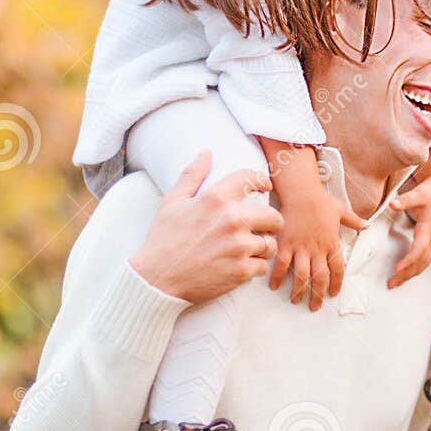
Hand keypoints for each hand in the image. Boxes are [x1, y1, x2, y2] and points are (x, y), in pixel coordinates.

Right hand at [130, 151, 282, 302]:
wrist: (157, 278)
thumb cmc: (163, 239)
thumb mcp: (173, 201)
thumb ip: (192, 175)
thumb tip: (207, 152)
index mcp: (216, 199)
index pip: (250, 179)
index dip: (262, 181)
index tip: (266, 186)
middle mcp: (232, 220)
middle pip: (273, 216)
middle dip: (272, 221)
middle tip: (264, 227)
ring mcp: (239, 247)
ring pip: (270, 244)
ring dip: (263, 247)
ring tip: (249, 249)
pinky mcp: (242, 271)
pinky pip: (262, 266)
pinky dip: (254, 267)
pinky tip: (240, 266)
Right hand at [259, 139, 366, 310]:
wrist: (301, 191)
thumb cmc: (321, 200)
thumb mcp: (341, 210)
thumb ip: (354, 221)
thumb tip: (367, 225)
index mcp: (332, 243)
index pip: (337, 269)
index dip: (336, 283)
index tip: (333, 294)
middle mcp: (317, 249)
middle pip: (319, 278)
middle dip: (317, 295)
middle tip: (314, 307)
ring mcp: (300, 247)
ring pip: (301, 276)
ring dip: (299, 291)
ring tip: (296, 301)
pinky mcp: (285, 243)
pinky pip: (281, 265)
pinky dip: (278, 277)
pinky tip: (274, 287)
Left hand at [387, 148, 430, 287]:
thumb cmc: (430, 190)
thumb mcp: (418, 193)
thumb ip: (404, 200)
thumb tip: (392, 204)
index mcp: (428, 228)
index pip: (418, 249)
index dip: (408, 260)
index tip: (396, 270)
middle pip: (421, 261)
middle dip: (406, 274)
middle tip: (390, 284)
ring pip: (424, 263)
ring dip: (411, 274)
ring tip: (395, 284)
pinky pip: (425, 259)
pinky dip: (416, 268)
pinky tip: (405, 274)